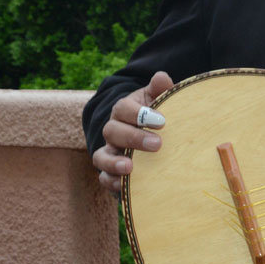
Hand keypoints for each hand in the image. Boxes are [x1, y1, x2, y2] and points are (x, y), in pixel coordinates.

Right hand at [92, 71, 174, 193]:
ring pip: (101, 156)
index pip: (123, 108)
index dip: (139, 113)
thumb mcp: (160, 101)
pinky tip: (125, 186)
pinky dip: (112, 182)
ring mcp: (110, 152)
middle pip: (112, 131)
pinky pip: (104, 178)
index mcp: (125, 111)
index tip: (162, 121)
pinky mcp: (112, 173)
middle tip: (158, 144)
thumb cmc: (157, 116)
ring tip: (130, 168)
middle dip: (133, 138)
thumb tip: (161, 77)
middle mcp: (113, 131)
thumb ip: (161, 90)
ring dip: (113, 162)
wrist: (154, 138)